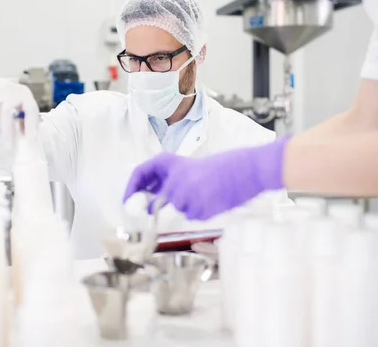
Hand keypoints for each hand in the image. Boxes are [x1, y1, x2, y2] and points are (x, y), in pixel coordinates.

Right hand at [0, 77, 39, 142]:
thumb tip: (27, 140)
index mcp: (24, 94)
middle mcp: (10, 90)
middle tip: (9, 146)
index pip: (30, 110)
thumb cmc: (14, 101)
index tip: (31, 141)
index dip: (31, 126)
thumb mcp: (23, 108)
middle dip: (8, 131)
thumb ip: (26, 121)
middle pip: (7, 111)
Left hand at [123, 137, 289, 220]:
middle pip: (157, 203)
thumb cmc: (223, 167)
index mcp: (172, 162)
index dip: (131, 188)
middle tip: (163, 213)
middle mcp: (175, 178)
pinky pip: (192, 217)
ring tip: (205, 195)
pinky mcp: (200, 209)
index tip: (128, 201)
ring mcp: (187, 195)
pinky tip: (213, 201)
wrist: (249, 169)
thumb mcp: (191, 167)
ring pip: (177, 211)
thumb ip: (171, 180)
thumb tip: (149, 203)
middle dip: (159, 210)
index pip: (140, 172)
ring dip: (187, 208)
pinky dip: (200, 213)